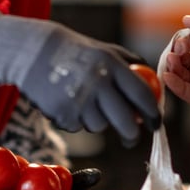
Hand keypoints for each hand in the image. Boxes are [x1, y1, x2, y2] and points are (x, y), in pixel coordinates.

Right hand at [0, 11, 160, 145]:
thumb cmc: (75, 53)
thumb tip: (153, 89)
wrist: (34, 52)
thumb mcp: (104, 50)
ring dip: (94, 121)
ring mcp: (80, 100)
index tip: (156, 124)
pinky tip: (65, 102)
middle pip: (125, 121)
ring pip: (99, 126)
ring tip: (81, 102)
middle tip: (131, 139)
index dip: (153, 113)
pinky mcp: (63, 113)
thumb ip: (129, 65)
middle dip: (131, 135)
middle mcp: (98, 83)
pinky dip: (74, 120)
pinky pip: (77, 127)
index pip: (142, 95)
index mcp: (112, 65)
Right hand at [164, 7, 189, 104]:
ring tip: (169, 63)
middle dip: (177, 57)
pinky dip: (180, 88)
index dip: (186, 41)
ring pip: (188, 78)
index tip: (188, 38)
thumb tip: (187, 20)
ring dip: (174, 72)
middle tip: (176, 53)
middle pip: (187, 63)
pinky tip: (170, 79)